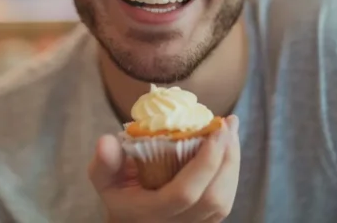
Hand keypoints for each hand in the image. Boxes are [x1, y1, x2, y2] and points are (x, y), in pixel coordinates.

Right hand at [89, 115, 240, 222]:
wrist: (133, 218)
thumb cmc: (119, 194)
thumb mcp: (104, 180)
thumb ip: (104, 163)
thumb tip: (106, 142)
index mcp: (152, 213)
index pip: (184, 194)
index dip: (205, 162)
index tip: (215, 130)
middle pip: (214, 198)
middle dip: (226, 158)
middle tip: (228, 124)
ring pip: (225, 199)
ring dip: (233, 161)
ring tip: (231, 130)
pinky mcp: (207, 221)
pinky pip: (226, 198)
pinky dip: (231, 170)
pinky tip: (229, 146)